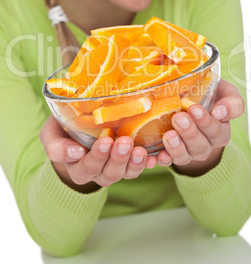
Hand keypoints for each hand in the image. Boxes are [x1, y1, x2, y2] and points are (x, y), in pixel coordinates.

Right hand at [40, 116, 155, 190]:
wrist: (78, 120)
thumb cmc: (63, 127)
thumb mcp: (51, 134)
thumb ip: (55, 146)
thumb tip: (75, 153)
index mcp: (78, 168)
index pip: (87, 168)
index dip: (97, 157)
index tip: (105, 141)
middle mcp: (98, 172)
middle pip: (109, 174)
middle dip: (118, 158)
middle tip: (125, 141)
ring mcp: (116, 167)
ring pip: (126, 173)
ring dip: (135, 163)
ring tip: (141, 150)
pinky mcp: (130, 160)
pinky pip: (140, 167)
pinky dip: (148, 163)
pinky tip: (154, 156)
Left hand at [155, 79, 244, 175]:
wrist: (189, 98)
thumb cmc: (209, 93)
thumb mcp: (225, 93)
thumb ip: (231, 102)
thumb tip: (220, 112)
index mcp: (220, 130)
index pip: (217, 131)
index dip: (206, 122)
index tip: (194, 109)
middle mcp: (206, 144)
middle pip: (200, 146)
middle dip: (189, 133)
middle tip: (178, 118)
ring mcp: (188, 151)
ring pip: (185, 156)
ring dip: (177, 147)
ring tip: (168, 136)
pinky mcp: (172, 153)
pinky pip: (168, 161)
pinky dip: (163, 159)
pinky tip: (158, 155)